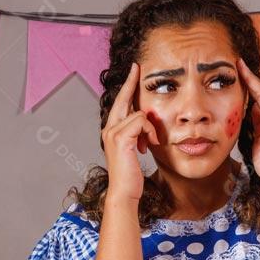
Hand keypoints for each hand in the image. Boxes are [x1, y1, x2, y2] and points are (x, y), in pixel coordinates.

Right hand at [101, 61, 159, 202]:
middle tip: (137, 67)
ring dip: (150, 128)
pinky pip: (141, 121)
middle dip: (130, 82)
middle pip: (122, 98)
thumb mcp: (135, 149)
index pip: (120, 104)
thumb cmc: (130, 175)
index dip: (127, 87)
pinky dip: (150, 131)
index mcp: (111, 131)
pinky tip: (148, 146)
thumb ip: (137, 134)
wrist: (124, 191)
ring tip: (151, 143)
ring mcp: (113, 132)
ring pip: (138, 113)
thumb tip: (147, 122)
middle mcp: (109, 128)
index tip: (134, 72)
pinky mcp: (121, 138)